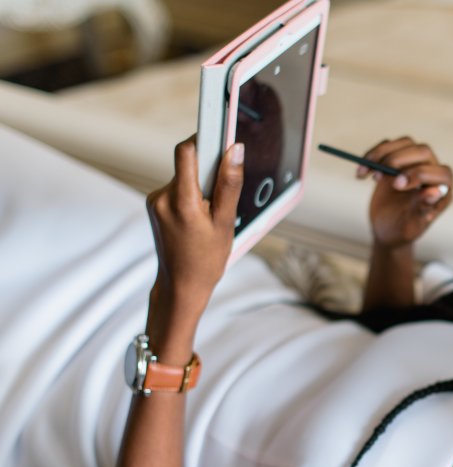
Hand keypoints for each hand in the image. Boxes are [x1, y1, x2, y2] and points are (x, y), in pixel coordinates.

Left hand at [146, 137, 244, 310]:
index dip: (204, 138)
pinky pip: (178, 187)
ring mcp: (155, 201)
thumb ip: (229, 184)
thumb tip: (235, 150)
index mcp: (181, 201)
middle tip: (222, 195)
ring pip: (184, 176)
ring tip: (211, 215)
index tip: (220, 131)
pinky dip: (192, 194)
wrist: (180, 285)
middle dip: (209, 170)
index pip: (187, 152)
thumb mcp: (225, 222)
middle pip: (188, 163)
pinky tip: (200, 217)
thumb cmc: (206, 259)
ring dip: (201, 185)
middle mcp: (162, 197)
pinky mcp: (155, 205)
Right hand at [359, 137, 452, 248]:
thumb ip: (423, 209)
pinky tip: (362, 173)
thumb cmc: (403, 230)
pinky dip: (372, 155)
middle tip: (379, 178)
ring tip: (367, 174)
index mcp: (443, 190)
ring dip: (382, 154)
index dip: (420, 174)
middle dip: (399, 160)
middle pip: (423, 151)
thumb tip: (435, 191)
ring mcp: (416, 163)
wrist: (387, 228)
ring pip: (405, 143)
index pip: (441, 173)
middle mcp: (433, 172)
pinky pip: (388, 146)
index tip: (396, 185)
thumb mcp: (411, 225)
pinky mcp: (398, 159)